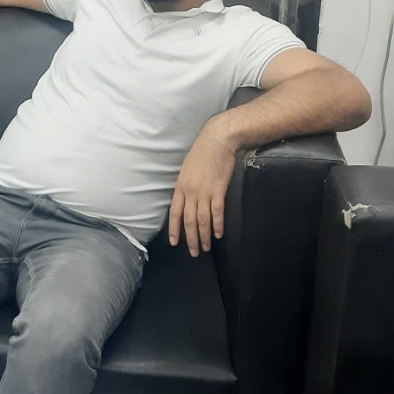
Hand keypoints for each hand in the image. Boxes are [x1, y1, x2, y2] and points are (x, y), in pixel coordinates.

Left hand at [168, 122, 236, 256]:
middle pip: (189, 220)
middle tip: (193, 252)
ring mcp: (204, 192)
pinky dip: (217, 225)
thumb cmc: (202, 153)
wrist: (217, 141)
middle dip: (190, 239)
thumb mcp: (187, 170)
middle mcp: (190, 192)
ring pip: (202, 220)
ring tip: (205, 248)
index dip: (175, 229)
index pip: (175, 213)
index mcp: (180, 187)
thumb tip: (187, 200)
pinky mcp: (218, 190)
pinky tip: (218, 234)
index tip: (175, 242)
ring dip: (203, 236)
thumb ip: (186, 186)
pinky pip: (217, 212)